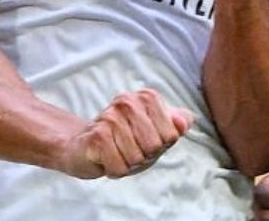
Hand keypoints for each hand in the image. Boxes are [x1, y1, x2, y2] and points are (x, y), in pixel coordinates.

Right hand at [60, 88, 193, 178]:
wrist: (85, 148)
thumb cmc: (126, 140)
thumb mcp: (156, 132)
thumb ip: (177, 124)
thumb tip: (184, 122)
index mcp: (147, 97)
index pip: (171, 134)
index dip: (161, 145)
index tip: (146, 141)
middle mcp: (128, 102)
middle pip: (155, 146)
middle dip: (145, 156)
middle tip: (130, 150)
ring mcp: (110, 117)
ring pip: (137, 158)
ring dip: (128, 164)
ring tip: (117, 153)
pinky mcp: (96, 136)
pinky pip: (119, 167)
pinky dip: (115, 170)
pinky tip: (106, 160)